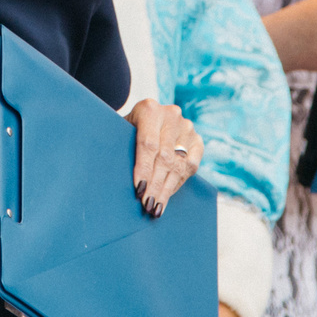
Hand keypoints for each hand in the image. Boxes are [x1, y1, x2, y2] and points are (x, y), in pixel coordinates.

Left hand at [129, 98, 202, 216]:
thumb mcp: (120, 132)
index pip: (148, 144)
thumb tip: (119, 178)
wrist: (146, 119)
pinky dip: (177, 184)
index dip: (144, 169)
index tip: (138, 189)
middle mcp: (171, 115)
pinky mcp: (197, 140)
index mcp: (149, 109)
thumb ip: (123, 148)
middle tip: (146, 204)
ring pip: (178, 165)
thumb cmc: (127, 130)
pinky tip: (166, 196)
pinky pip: (190, 166)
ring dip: (166, 189)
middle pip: (164, 157)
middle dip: (155, 184)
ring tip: (155, 207)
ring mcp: (187, 127)